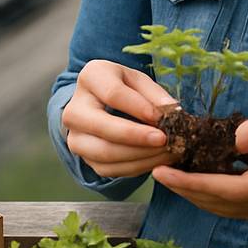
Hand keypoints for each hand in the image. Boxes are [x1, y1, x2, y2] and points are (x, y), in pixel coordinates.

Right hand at [61, 60, 176, 177]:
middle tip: (165, 141)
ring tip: (167, 153)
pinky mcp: (83, 158)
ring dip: (141, 156)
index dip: (140, 108)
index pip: (114, 94)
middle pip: (103, 127)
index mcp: (90, 78)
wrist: (99, 105)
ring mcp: (75, 137)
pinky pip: (110, 169)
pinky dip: (137, 167)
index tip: (164, 118)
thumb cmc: (124, 88)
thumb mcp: (139, 81)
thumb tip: (174, 114)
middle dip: (138, 137)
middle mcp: (74, 110)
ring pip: (106, 153)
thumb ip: (155, 95)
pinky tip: (156, 161)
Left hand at [152, 105, 247, 221]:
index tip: (162, 171)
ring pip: (223, 208)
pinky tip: (189, 179)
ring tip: (167, 175)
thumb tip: (218, 143)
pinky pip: (230, 206)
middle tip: (156, 171)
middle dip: (186, 189)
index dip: (192, 182)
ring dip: (193, 193)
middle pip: (221, 203)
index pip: (229, 189)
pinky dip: (208, 194)